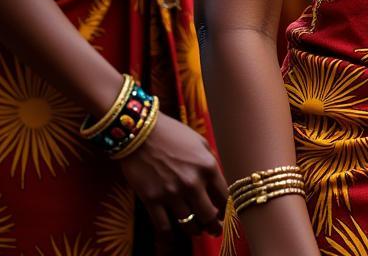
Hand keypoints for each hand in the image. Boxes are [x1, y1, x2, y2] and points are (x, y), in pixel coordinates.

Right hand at [118, 114, 227, 237]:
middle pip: (209, 215)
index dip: (226, 209)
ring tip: (197, 231)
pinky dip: (170, 235)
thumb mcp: (200, 142)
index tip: (225, 215)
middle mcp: (192, 182)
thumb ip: (210, 162)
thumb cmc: (172, 133)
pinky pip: (164, 227)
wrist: (140, 131)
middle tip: (214, 230)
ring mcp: (172, 193)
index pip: (224, 197)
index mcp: (208, 166)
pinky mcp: (152, 200)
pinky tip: (173, 236)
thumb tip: (217, 184)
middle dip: (213, 225)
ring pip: (189, 224)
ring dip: (195, 230)